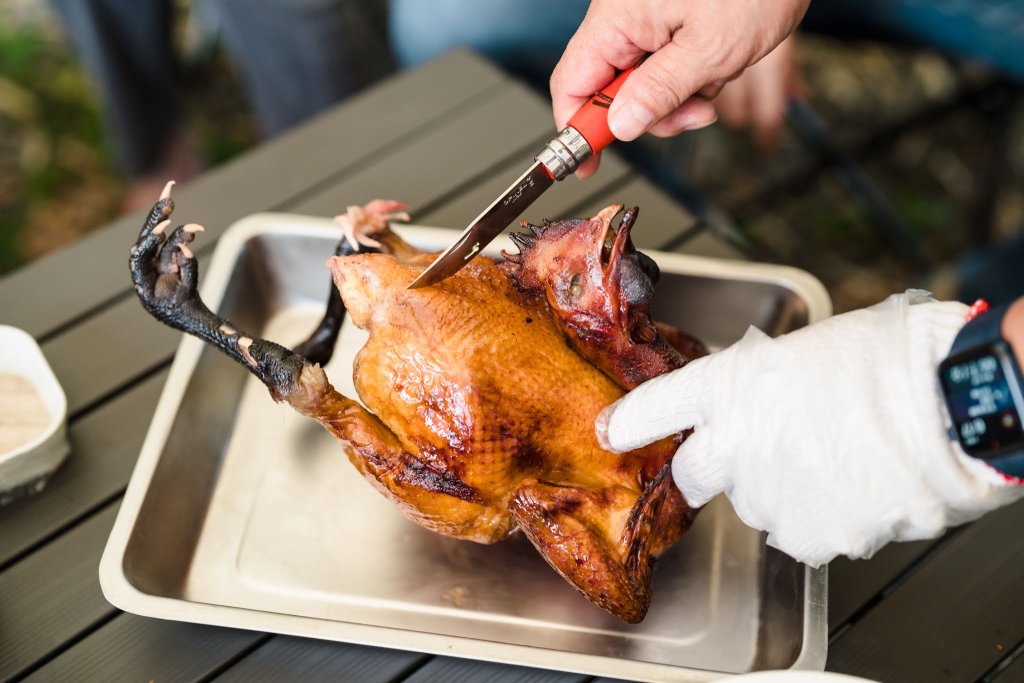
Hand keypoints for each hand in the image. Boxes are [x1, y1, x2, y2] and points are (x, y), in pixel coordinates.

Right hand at [550, 0, 809, 177]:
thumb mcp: (710, 50)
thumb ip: (659, 92)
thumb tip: (621, 126)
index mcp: (617, 17)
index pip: (573, 85)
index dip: (578, 130)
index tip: (589, 165)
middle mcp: (623, 15)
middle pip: (609, 88)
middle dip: (650, 113)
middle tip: (692, 115)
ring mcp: (646, 16)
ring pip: (642, 81)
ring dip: (678, 96)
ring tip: (716, 78)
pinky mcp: (669, 17)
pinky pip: (665, 62)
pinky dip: (691, 74)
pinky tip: (718, 61)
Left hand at [596, 291, 1022, 566]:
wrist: (947, 406)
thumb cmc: (886, 360)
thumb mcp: (804, 351)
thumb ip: (761, 387)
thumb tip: (758, 406)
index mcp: (727, 386)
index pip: (654, 407)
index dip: (630, 422)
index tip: (612, 433)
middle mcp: (732, 445)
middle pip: (693, 475)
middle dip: (714, 469)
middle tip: (759, 453)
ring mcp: (765, 496)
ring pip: (757, 505)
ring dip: (783, 491)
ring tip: (837, 460)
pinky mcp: (806, 536)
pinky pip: (804, 533)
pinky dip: (824, 518)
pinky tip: (858, 489)